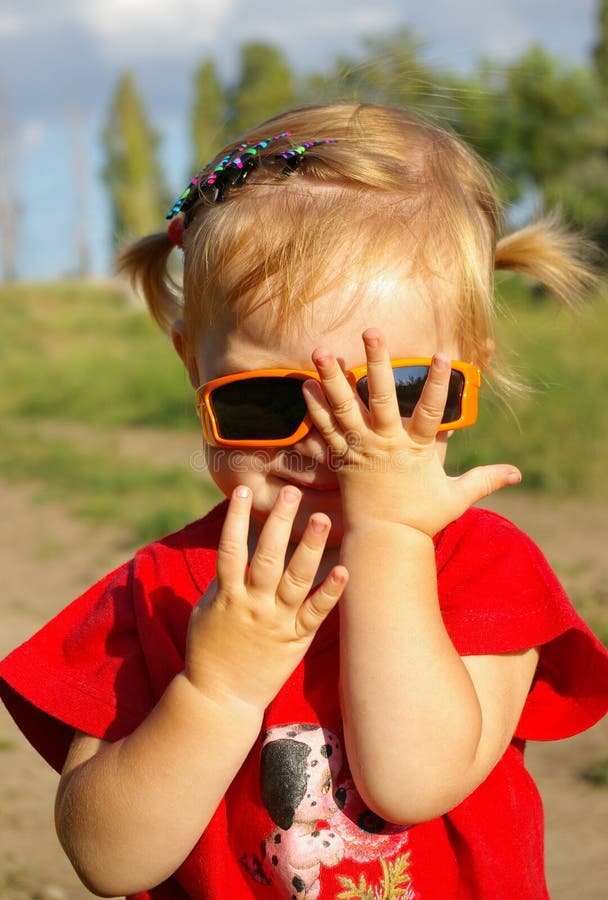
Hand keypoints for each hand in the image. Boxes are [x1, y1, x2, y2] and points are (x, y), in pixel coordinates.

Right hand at [184, 485, 346, 710]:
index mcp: (227, 596)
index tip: (243, 490)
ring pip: (295, 579)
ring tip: (321, 518)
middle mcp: (253, 604)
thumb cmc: (209, 651)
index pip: (230, 549)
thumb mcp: (204, 613)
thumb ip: (220, 584)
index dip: (236, 518)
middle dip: (279, 524)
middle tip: (292, 494)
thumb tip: (231, 554)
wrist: (221, 699)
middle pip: (267, 557)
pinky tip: (345, 569)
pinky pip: (316, 612)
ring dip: (309, 548)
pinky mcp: (296, 639)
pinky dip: (331, 591)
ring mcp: (276, 621)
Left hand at [302, 328, 520, 536]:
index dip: (439, 383)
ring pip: (344, 407)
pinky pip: (325, 429)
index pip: (432, 410)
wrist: (384, 542)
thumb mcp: (457, 498)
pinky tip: (305, 384)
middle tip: (371, 332)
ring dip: (332, 378)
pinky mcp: (342, 459)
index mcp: (416, 449)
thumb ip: (485, 479)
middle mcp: (385, 443)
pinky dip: (315, 407)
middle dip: (377, 362)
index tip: (443, 353)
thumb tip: (517, 473)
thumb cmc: (422, 520)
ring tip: (320, 351)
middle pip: (379, 397)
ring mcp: (360, 449)